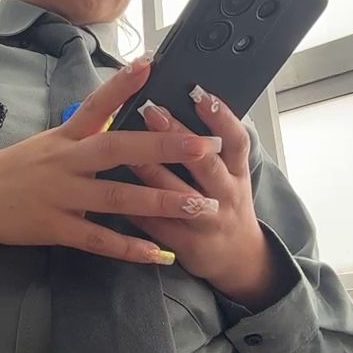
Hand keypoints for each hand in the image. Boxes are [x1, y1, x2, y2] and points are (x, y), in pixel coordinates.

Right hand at [0, 59, 222, 263]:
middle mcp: (66, 161)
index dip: (123, 84)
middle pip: (120, 149)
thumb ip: (83, 133)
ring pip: (118, 197)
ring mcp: (61, 195)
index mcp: (66, 136)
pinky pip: (99, 239)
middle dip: (165, 147)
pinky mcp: (56, 227)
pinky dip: (130, 247)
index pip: (97, 104)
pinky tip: (160, 254)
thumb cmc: (14, 169)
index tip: (151, 64)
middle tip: (204, 145)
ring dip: (161, 201)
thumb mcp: (48, 142)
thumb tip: (116, 113)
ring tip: (199, 205)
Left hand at [129, 87, 287, 309]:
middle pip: (204, 164)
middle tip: (151, 109)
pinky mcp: (187, 245)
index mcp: (237, 172)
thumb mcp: (230, 174)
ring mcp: (207, 222)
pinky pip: (157, 225)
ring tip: (126, 147)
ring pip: (179, 197)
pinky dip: (136, 209)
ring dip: (153, 172)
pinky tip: (114, 190)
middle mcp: (226, 195)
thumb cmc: (225, 203)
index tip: (199, 93)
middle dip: (177, 136)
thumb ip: (211, 147)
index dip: (221, 117)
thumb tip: (181, 104)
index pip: (236, 141)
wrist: (238, 260)